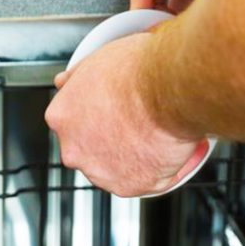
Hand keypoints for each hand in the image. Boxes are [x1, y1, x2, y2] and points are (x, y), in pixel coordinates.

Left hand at [45, 34, 206, 197]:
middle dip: (115, 139)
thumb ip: (78, 77)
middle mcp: (74, 149)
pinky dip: (168, 168)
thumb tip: (66, 81)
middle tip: (142, 121)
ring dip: (139, 155)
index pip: (73, 122)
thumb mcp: (98, 59)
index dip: (98, 116)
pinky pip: (151, 181)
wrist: (170, 89)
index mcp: (62, 116)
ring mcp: (100, 171)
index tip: (116, 110)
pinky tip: (182, 147)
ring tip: (165, 132)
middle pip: (92, 148)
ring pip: (119, 167)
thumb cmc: (139, 71)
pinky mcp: (129, 187)